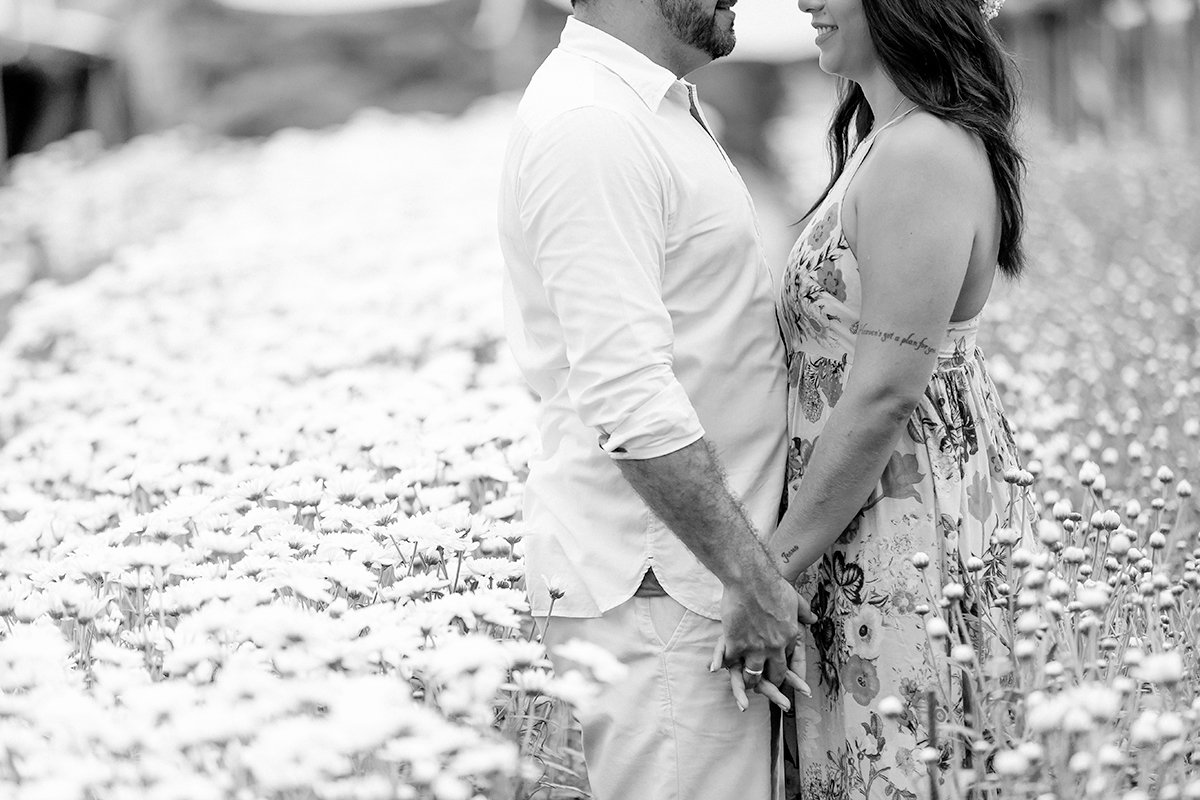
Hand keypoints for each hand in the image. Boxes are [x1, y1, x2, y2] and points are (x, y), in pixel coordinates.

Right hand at [710, 576, 799, 707]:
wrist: (750, 579)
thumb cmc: (772, 585)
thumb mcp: (795, 599)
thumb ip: (804, 612)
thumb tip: (812, 619)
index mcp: (790, 637)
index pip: (788, 662)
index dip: (783, 670)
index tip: (778, 673)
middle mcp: (774, 647)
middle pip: (774, 674)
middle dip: (770, 683)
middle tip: (765, 686)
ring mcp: (754, 648)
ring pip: (753, 675)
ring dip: (750, 680)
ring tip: (746, 682)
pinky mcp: (736, 643)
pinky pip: (731, 662)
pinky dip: (726, 664)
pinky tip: (722, 666)